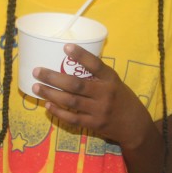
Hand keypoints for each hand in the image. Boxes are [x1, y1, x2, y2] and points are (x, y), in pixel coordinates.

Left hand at [31, 44, 151, 148]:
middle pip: (76, 85)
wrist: (135, 126)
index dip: (81, 56)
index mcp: (111, 80)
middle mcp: (105, 94)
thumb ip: (98, 76)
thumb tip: (71, 63)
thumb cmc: (122, 99)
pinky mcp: (94, 124)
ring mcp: (99, 111)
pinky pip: (73, 118)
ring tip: (36, 87)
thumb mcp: (115, 83)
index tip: (66, 47)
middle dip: (54, 78)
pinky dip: (58, 112)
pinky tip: (48, 105)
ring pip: (71, 101)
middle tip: (37, 71)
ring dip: (51, 94)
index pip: (96, 65)